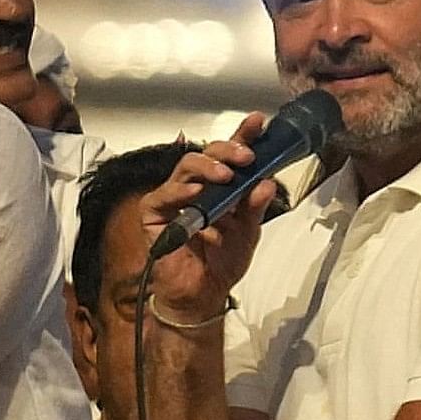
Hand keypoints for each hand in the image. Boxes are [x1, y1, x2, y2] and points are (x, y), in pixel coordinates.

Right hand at [132, 114, 282, 318]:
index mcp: (219, 188)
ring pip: (185, 168)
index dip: (242, 136)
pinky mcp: (154, 215)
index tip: (257, 123)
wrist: (203, 296)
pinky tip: (197, 194)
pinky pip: (162, 197)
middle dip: (227, 150)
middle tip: (247, 157)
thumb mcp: (248, 233)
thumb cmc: (222, 263)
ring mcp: (173, 199)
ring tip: (226, 176)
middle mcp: (195, 187)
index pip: (230, 156)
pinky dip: (180, 193)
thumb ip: (255, 207)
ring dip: (207, 167)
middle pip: (206, 154)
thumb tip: (267, 183)